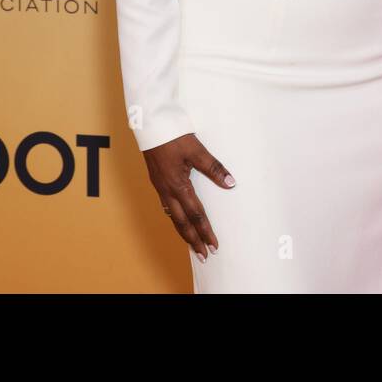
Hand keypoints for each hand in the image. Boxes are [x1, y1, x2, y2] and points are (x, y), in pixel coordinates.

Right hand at [143, 133, 234, 260]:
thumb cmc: (173, 136)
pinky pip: (167, 206)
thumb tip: (231, 183)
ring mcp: (160, 187)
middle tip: (204, 255)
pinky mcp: (157, 181)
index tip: (214, 245)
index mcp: (178, 186)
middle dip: (194, 240)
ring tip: (192, 243)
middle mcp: (167, 190)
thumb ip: (214, 168)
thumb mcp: (196, 150)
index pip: (196, 215)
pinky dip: (175, 218)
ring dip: (184, 232)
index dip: (206, 231)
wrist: (150, 126)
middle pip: (182, 222)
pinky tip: (179, 219)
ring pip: (173, 216)